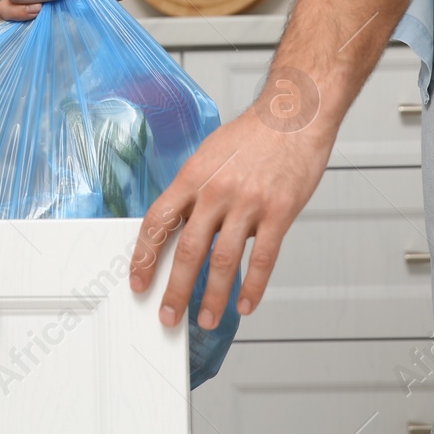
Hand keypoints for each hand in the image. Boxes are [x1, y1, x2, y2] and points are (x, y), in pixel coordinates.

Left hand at [128, 68, 336, 330]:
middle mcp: (217, 191)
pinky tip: (245, 304)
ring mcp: (249, 203)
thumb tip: (180, 227)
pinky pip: (263, 258)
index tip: (139, 282)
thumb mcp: (209, 155)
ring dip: (213, 297)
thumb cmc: (253, 135)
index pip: (158, 222)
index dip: (144, 257)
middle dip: (176, 290)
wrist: (294, 114)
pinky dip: (253, 287)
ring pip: (224, 261)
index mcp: (193, 176)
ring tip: (207, 319)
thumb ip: (195, 191)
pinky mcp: (280, 212)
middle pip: (188, 250)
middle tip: (169, 316)